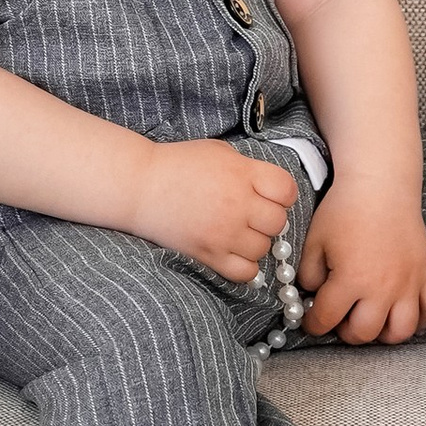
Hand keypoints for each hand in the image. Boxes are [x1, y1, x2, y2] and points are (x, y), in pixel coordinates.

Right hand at [127, 138, 300, 282]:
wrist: (138, 186)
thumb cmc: (178, 164)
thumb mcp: (219, 153)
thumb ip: (248, 168)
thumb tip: (270, 187)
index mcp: (242, 173)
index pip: (287, 190)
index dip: (281, 193)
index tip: (269, 194)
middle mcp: (237, 204)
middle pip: (278, 222)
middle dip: (268, 218)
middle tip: (250, 214)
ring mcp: (223, 233)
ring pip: (263, 248)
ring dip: (255, 241)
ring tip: (236, 231)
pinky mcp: (209, 255)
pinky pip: (245, 272)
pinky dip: (244, 265)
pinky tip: (232, 251)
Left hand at [299, 186, 425, 344]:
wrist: (381, 185)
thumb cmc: (345, 210)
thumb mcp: (314, 242)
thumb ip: (308, 276)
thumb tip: (314, 296)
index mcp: (351, 280)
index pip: (326, 319)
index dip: (313, 323)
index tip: (311, 319)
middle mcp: (382, 289)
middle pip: (364, 333)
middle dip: (346, 332)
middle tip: (341, 318)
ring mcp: (409, 284)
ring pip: (401, 331)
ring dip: (383, 333)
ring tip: (373, 320)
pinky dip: (419, 320)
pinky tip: (403, 313)